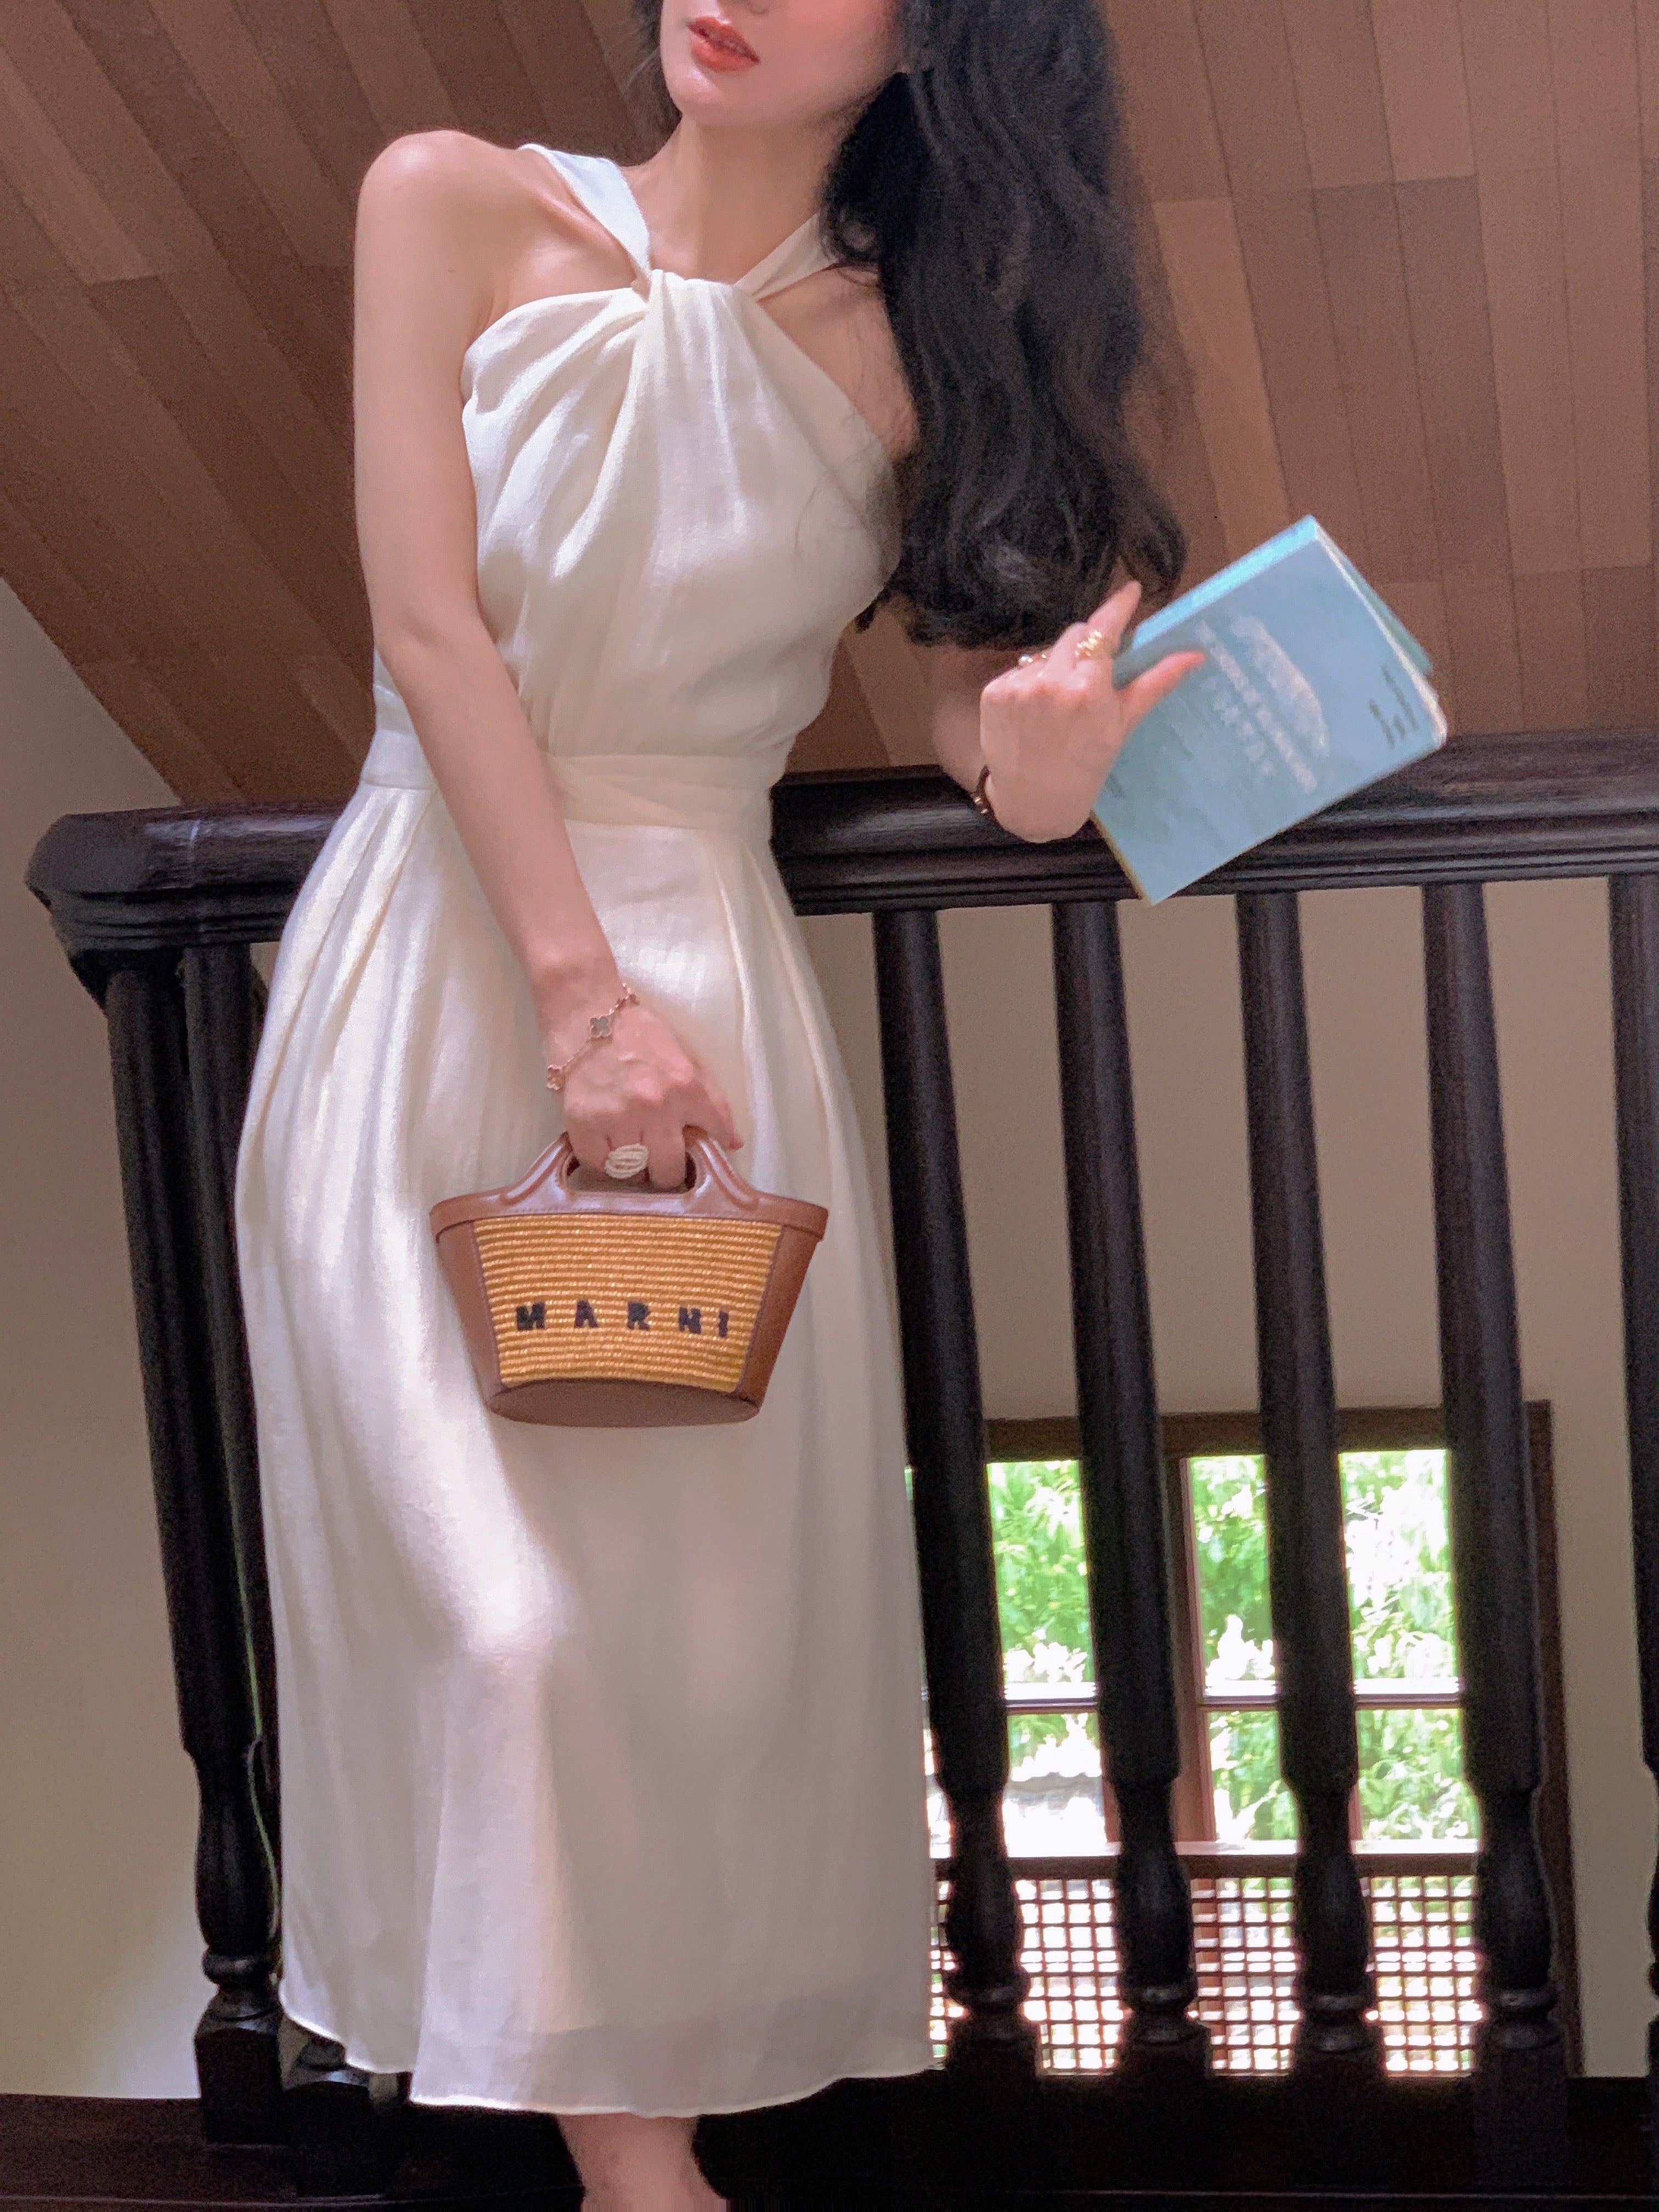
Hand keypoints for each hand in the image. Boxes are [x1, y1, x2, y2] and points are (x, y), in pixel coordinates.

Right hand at [545, 995, 742, 1189]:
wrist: (587, 1011)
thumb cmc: (641, 1034)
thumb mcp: (688, 1059)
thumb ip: (714, 1101)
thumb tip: (734, 1143)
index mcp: (686, 1087)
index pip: (710, 1138)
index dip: (704, 1152)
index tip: (694, 1156)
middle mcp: (654, 1106)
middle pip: (667, 1170)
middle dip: (666, 1172)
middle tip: (658, 1163)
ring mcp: (616, 1116)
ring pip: (631, 1172)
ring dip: (633, 1167)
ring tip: (630, 1150)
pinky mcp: (582, 1122)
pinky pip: (598, 1164)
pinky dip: (602, 1161)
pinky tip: (606, 1145)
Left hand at [977, 579, 1204, 842]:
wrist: (1034, 801)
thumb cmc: (1085, 765)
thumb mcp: (1123, 724)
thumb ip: (1155, 683)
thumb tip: (1195, 654)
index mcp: (1087, 689)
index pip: (1103, 630)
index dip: (1117, 606)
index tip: (1131, 589)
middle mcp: (1050, 682)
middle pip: (1074, 636)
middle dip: (1086, 648)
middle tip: (1091, 677)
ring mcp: (1018, 687)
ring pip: (1047, 652)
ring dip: (1057, 666)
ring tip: (1060, 703)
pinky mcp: (994, 693)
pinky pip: (1020, 671)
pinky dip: (1030, 683)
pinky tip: (1035, 711)